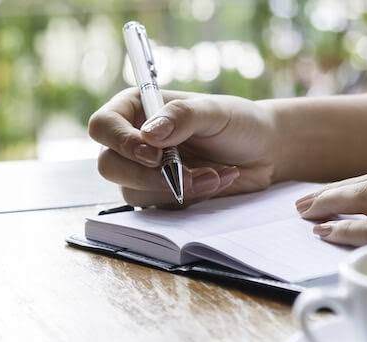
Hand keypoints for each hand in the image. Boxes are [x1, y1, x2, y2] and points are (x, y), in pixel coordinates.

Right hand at [88, 88, 277, 206]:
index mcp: (135, 109)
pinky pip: (160, 207)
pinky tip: (217, 181)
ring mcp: (144, 172)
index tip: (153, 154)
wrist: (263, 152)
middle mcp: (133, 141)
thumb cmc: (237, 122)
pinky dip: (190, 198)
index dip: (120, 142)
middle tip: (184, 175)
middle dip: (147, 176)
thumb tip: (148, 135)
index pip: (103, 126)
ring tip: (215, 174)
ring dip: (176, 188)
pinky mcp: (162, 195)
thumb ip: (182, 116)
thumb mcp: (214, 111)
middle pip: (109, 165)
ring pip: (134, 192)